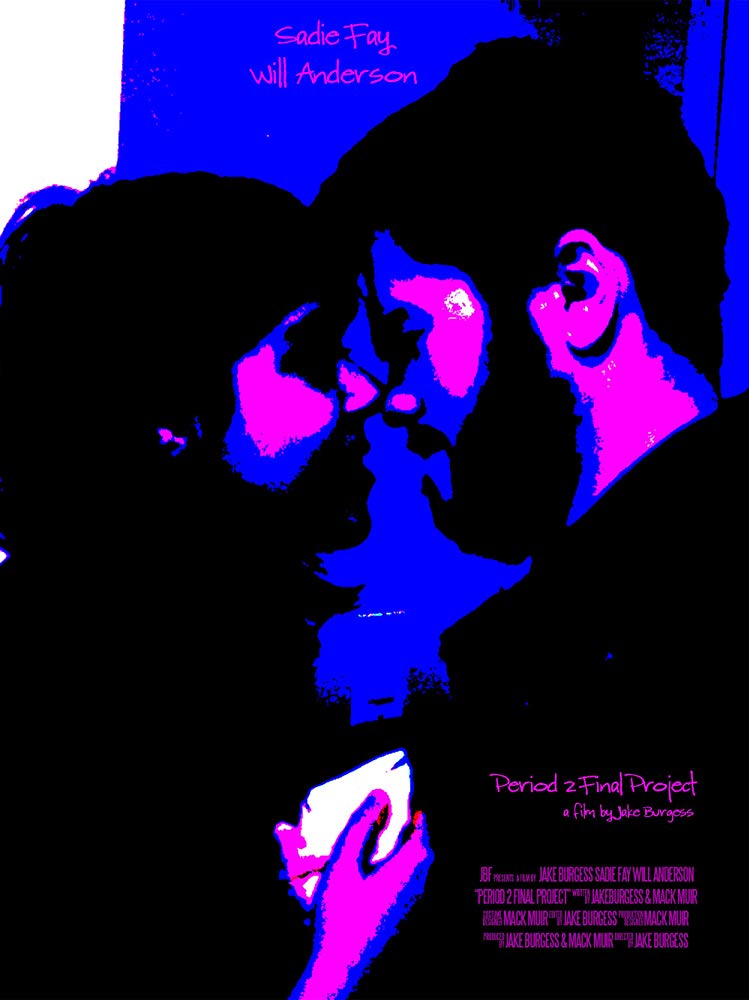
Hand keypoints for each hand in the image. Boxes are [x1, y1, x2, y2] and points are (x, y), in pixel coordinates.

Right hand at [291, 791, 432, 999]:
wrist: (341, 967)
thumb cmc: (341, 912)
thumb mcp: (344, 862)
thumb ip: (362, 825)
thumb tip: (380, 793)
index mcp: (413, 865)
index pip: (422, 821)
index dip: (408, 802)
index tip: (390, 790)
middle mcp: (422, 881)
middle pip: (419, 841)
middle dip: (403, 823)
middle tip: (377, 810)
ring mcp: (416, 900)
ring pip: (414, 861)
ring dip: (397, 845)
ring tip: (369, 835)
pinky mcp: (405, 913)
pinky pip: (407, 878)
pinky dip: (393, 864)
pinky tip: (368, 867)